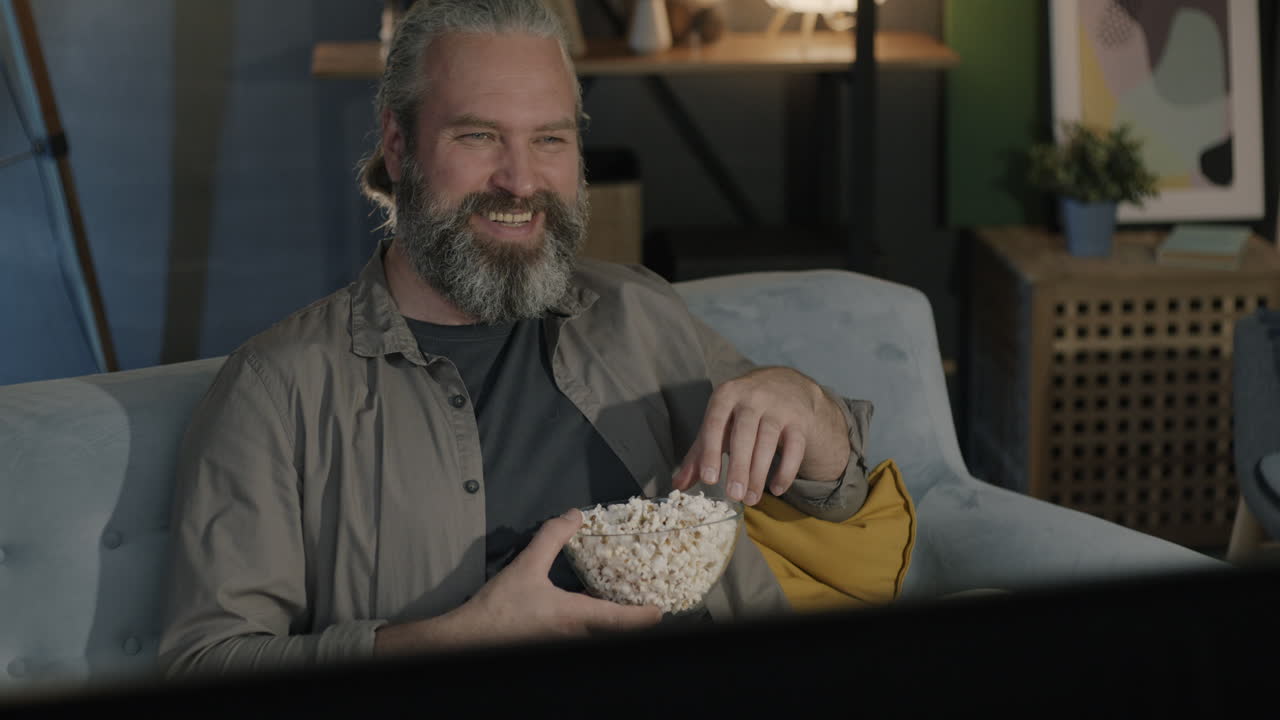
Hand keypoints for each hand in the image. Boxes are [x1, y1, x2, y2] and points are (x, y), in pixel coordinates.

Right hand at [377, 510, 660, 655]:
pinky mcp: (553, 641)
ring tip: (624, 594)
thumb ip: (552, 538)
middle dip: (633, 616)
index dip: (646, 616)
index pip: (623, 620)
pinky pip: (585, 630)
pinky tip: (588, 599)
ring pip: (600, 631)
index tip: (663, 608)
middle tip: (647, 595)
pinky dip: (595, 616)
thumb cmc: (500, 608)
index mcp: (577, 618)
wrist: (469, 640)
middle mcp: (577, 635)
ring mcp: (565, 641)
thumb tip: (574, 516)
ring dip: (614, 617)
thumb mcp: (526, 566)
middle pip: (616, 629)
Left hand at [671, 367, 849, 505]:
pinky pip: (795, 447)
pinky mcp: (800, 420)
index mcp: (726, 395)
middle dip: (739, 466)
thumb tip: (677, 485)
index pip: (715, 423)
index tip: (709, 479)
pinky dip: (786, 470)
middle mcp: (753, 397)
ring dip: (760, 473)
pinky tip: (777, 489)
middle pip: (744, 434)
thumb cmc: (742, 410)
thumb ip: (699, 453)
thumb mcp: (718, 423)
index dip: (711, 452)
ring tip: (751, 499)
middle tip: (733, 495)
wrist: (785, 384)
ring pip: (769, 441)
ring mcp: (779, 407)